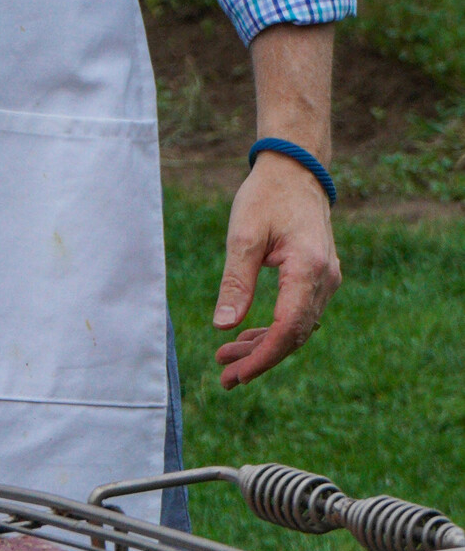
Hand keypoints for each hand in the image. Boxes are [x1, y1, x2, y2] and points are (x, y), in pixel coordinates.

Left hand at [212, 153, 340, 388]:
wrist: (296, 171)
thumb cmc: (267, 197)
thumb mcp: (243, 235)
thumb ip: (236, 282)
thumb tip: (223, 325)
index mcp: (308, 269)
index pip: (288, 328)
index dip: (263, 357)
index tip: (236, 375)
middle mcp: (325, 279)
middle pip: (295, 335)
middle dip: (259, 359)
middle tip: (225, 379)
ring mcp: (327, 280)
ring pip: (298, 328)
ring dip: (265, 347)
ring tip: (227, 362)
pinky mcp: (320, 278)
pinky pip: (300, 314)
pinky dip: (274, 329)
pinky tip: (247, 338)